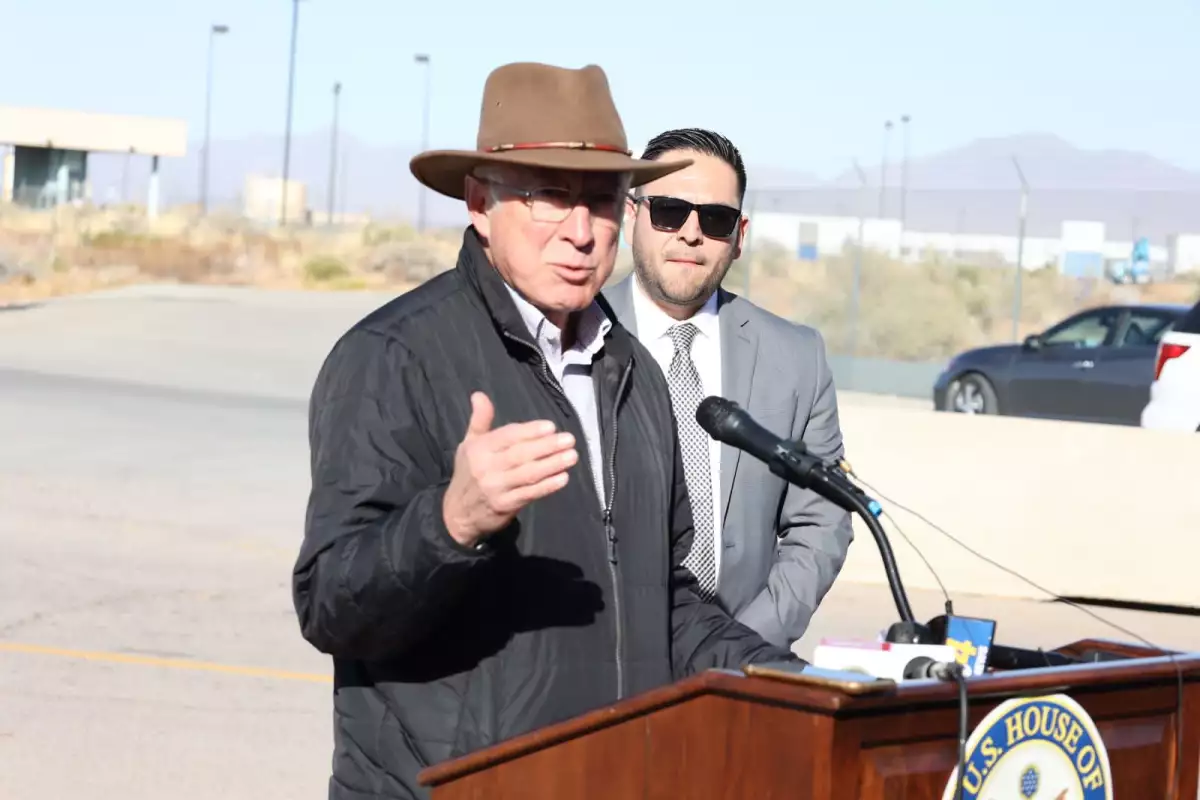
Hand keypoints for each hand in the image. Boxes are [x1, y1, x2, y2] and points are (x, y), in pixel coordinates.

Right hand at [443, 392, 577, 547]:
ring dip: (552, 465)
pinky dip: (547, 486)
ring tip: (572, 456)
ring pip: (528, 474)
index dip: (529, 431)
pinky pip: (529, 494)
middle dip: (547, 446)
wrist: (457, 514)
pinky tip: (563, 478)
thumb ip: (479, 420)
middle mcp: (486, 467)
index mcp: (478, 449)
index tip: (550, 427)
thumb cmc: (468, 474)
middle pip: (520, 454)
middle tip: (569, 439)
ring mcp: (496, 488)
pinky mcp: (505, 505)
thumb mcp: (469, 445)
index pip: (507, 437)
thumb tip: (479, 394)